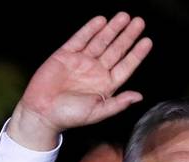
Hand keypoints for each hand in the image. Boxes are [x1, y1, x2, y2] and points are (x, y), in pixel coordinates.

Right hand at [8, 12, 152, 149]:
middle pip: (116, 50)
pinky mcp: (65, 55)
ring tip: (124, 17)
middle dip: (127, 36)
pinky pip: (80, 39)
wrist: (42, 112)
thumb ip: (118, 103)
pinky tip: (101, 21)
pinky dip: (90, 29)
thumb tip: (139, 96)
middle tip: (139, 22)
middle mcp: (95, 72)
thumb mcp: (97, 112)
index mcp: (105, 85)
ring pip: (100, 41)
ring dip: (112, 29)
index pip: (125, 66)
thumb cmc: (69, 116)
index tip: (147, 41)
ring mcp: (81, 62)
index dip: (136, 54)